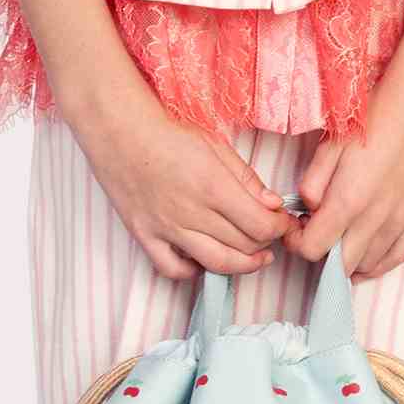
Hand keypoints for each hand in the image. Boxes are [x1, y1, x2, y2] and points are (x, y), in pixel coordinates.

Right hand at [75, 89, 297, 282]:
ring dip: (243, 265)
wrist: (119, 132)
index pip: (261, 224)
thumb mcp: (215, 145)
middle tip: (270, 233)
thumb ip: (246, 178)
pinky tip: (205, 261)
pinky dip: (193, 272)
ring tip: (255, 258)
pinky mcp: (145, 235)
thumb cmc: (168, 133)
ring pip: (216, 263)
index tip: (284, 221)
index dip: (280, 227)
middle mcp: (191, 212)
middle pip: (244, 245)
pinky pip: (172, 269)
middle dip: (266, 242)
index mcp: (213, 186)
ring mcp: (166, 228)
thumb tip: (273, 205)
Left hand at [283, 60, 403, 279]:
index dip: (296, 242)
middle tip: (314, 232)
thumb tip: (307, 208)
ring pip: (367, 264)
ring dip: (346, 260)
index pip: (312, 248)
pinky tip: (364, 258)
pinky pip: (396, 257)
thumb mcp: (333, 144)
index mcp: (349, 199)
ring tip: (337, 238)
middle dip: (319, 255)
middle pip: (339, 265)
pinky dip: (376, 264)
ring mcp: (401, 221)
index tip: (294, 227)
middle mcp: (376, 218)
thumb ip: (313, 182)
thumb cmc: (378, 116)